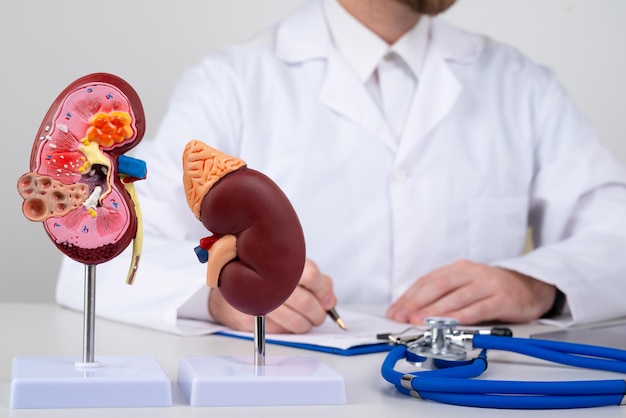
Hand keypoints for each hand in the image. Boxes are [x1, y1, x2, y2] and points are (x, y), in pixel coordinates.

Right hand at [208, 259, 336, 332]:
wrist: (227, 284)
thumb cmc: (265, 277)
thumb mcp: (291, 271)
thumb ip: (317, 283)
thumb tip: (330, 301)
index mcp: (280, 261)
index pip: (311, 275)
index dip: (322, 291)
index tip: (325, 300)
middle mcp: (267, 279)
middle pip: (306, 302)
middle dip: (317, 314)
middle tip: (318, 315)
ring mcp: (256, 299)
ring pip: (295, 321)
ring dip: (306, 325)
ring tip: (306, 321)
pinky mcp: (248, 318)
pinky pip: (279, 331)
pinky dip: (288, 330)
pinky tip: (286, 323)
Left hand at [386, 259, 556, 324]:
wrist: (529, 287)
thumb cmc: (491, 288)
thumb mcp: (465, 285)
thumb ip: (443, 294)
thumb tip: (413, 310)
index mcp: (458, 268)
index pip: (427, 280)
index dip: (409, 296)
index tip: (395, 310)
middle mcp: (470, 273)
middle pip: (438, 285)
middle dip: (417, 302)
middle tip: (402, 315)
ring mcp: (487, 284)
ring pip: (456, 297)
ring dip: (435, 310)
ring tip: (419, 320)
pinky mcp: (502, 298)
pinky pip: (479, 308)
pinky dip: (462, 316)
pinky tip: (450, 324)